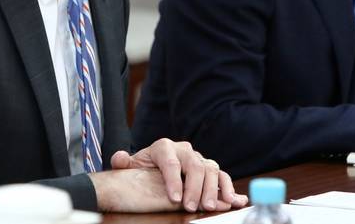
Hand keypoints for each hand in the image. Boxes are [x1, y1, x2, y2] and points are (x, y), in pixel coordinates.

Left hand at [109, 138, 246, 211]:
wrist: (156, 168)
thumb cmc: (144, 169)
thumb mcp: (132, 166)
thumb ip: (124, 163)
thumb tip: (119, 158)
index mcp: (163, 147)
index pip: (170, 162)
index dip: (173, 180)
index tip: (174, 198)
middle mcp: (184, 150)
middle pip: (194, 165)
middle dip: (194, 187)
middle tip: (192, 206)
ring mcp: (199, 159)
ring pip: (211, 169)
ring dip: (213, 189)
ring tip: (210, 206)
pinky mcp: (210, 170)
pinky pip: (223, 176)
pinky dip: (229, 188)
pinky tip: (235, 200)